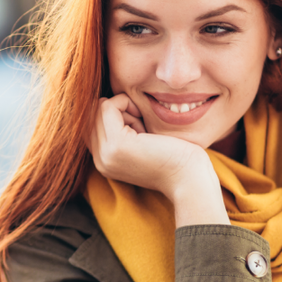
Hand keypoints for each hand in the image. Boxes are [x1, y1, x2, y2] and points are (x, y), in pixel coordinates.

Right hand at [88, 94, 228, 225]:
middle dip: (118, 111)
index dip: (115, 117)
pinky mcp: (116, 144)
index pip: (92, 125)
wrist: (189, 179)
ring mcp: (105, 154)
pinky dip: (125, 104)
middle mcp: (100, 160)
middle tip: (142, 124)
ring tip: (144, 127)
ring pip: (98, 109)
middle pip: (93, 115)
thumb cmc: (174, 158)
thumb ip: (122, 130)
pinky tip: (144, 122)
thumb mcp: (141, 144)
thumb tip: (108, 102)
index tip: (140, 124)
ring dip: (123, 109)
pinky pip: (107, 106)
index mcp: (104, 162)